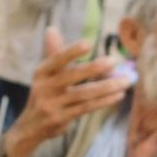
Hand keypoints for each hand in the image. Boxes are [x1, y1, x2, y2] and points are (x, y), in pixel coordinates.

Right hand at [2, 28, 129, 156]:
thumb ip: (53, 53)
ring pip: (84, 94)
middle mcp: (44, 88)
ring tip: (126, 80)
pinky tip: (118, 95)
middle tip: (113, 61)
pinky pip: (87, 107)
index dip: (71, 52)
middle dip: (94, 68)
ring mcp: (52, 105)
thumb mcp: (44, 75)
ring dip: (107, 86)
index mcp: (41, 73)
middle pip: (72, 76)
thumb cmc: (43, 94)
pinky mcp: (61, 119)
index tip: (87, 44)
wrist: (30, 127)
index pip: (56, 59)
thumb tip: (51, 29)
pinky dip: (104, 101)